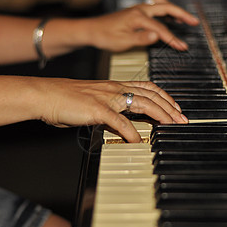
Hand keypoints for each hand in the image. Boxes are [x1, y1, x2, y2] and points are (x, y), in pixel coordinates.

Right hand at [38, 78, 187, 141]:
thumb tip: (120, 124)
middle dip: (170, 107)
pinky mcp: (98, 109)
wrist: (45, 95)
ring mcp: (107, 97)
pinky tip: (138, 141)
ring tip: (171, 126)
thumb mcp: (93, 102)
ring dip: (161, 115)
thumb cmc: (65, 99)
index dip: (164, 96)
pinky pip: (120, 121)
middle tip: (182, 119)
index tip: (175, 107)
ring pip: (143, 103)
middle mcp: (115, 88)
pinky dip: (132, 132)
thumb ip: (109, 111)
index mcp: (114, 85)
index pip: (147, 87)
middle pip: (151, 94)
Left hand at [89, 0, 198, 51]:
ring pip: (162, 4)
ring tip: (186, 18)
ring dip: (175, 10)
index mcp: (138, 17)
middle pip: (166, 8)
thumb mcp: (122, 42)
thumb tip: (156, 36)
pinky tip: (170, 17)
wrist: (92, 30)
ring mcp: (138, 9)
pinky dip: (166, 10)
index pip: (160, 29)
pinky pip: (156, 6)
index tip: (182, 46)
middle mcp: (140, 10)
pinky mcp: (137, 11)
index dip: (172, 39)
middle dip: (182, 15)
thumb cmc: (105, 37)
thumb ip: (141, 38)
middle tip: (194, 22)